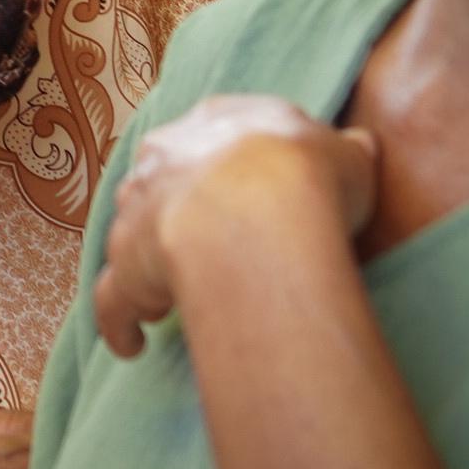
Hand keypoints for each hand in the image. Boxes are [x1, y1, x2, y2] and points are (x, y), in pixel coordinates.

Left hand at [91, 95, 379, 358]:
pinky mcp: (125, 263)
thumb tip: (356, 144)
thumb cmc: (310, 178)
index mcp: (215, 123)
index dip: (222, 168)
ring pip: (130, 236)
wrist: (258, 212)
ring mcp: (137, 210)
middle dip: (175, 214)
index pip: (210, 137)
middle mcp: (163, 159)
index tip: (238, 193)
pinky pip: (113, 297)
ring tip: (162, 301)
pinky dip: (119, 322)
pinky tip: (132, 346)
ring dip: (144, 265)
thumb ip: (344, 152)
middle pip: (160, 183)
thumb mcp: (347, 157)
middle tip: (199, 249)